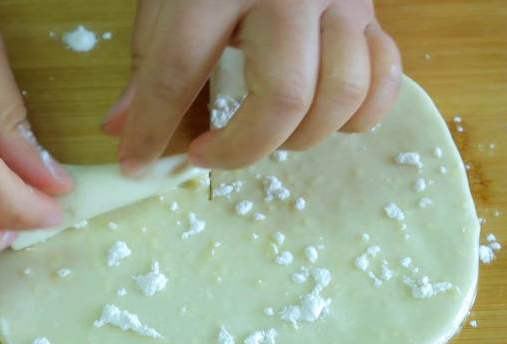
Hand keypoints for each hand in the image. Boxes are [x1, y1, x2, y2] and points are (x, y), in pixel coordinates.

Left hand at [103, 0, 401, 172]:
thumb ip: (151, 61)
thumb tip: (123, 129)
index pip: (179, 71)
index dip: (153, 129)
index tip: (137, 164)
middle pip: (283, 96)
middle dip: (243, 148)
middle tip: (211, 155)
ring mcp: (340, 2)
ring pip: (342, 93)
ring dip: (302, 137)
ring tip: (269, 135)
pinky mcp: (371, 14)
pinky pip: (384, 80)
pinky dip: (361, 116)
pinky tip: (325, 119)